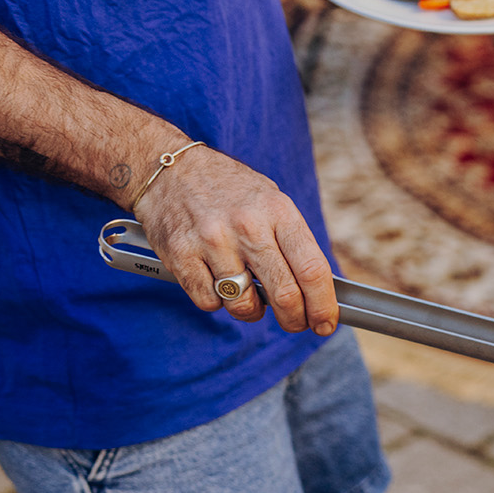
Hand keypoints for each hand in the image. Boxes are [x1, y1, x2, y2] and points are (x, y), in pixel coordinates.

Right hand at [134, 147, 338, 335]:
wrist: (167, 168)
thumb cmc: (229, 191)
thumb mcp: (272, 201)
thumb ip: (292, 243)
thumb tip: (317, 292)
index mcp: (278, 211)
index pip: (313, 270)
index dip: (323, 306)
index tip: (326, 324)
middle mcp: (247, 226)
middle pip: (284, 294)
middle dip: (295, 320)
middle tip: (295, 323)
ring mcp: (212, 241)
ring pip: (243, 305)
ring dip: (252, 311)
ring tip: (249, 296)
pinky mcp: (181, 255)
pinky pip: (209, 302)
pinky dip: (217, 302)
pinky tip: (218, 282)